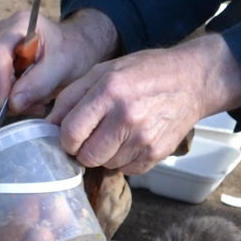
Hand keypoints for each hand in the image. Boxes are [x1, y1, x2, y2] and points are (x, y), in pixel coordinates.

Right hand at [0, 8, 116, 118]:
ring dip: (12, 100)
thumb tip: (12, 103)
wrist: (75, 48)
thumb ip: (39, 83)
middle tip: (35, 107)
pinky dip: (12, 100)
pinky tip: (33, 99)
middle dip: (6, 95)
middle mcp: (2, 33)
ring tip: (40, 101)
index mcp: (19, 24)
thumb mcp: (63, 65)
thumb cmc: (72, 50)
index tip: (4, 105)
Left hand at [49, 34, 240, 173]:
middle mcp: (126, 117)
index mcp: (109, 91)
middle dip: (82, 149)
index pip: (70, 133)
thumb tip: (48, 124)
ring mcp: (143, 139)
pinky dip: (123, 159)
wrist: (192, 81)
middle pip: (86, 156)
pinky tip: (131, 139)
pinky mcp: (156, 154)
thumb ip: (71, 97)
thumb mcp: (103, 71)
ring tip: (116, 132)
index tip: (68, 134)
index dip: (64, 138)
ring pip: (105, 165)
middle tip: (91, 135)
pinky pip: (126, 170)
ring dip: (104, 154)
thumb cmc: (144, 72)